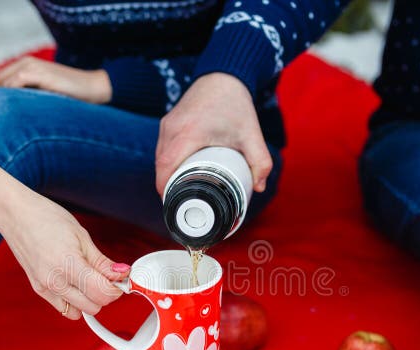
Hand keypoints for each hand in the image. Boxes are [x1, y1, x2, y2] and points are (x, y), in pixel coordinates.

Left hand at [0, 56, 111, 104]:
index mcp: (27, 64)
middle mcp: (27, 61)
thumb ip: (29, 94)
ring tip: (19, 113)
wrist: (92, 88)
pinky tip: (25, 108)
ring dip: (7, 98)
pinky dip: (14, 95)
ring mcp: (32, 65)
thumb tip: (10, 111)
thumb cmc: (71, 95)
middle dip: (1, 96)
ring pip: (3, 81)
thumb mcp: (45, 93)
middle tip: (14, 113)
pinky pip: (15, 81)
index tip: (10, 111)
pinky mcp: (39, 72)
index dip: (0, 95)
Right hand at [0, 161, 128, 318]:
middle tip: (107, 276)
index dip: (117, 287)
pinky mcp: (39, 289)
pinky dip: (75, 302)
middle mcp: (54, 281)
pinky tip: (77, 284)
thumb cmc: (45, 218)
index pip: (102, 293)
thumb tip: (121, 274)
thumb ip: (102, 261)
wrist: (16, 214)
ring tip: (90, 279)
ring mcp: (44, 287)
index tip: (120, 277)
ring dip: (90, 300)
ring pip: (79, 312)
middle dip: (105, 293)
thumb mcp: (82, 236)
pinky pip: (64, 308)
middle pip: (94, 306)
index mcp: (68, 265)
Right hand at [155, 72, 271, 195]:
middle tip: (182, 203)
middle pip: (160, 166)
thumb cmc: (235, 104)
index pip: (166, 168)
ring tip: (180, 191)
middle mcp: (172, 128)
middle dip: (168, 187)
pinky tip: (176, 173)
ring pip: (159, 157)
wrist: (223, 75)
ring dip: (166, 175)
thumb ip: (261, 161)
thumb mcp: (252, 134)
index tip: (175, 204)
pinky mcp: (167, 122)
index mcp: (189, 133)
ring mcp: (167, 124)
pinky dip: (167, 162)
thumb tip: (259, 187)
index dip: (166, 190)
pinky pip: (161, 148)